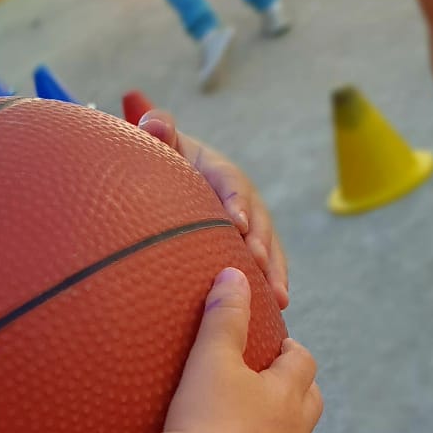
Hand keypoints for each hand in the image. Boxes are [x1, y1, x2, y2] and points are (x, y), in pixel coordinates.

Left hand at [139, 108, 288, 308]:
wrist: (173, 178)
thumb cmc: (163, 161)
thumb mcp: (160, 143)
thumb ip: (158, 130)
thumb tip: (155, 124)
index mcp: (219, 171)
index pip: (230, 183)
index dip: (235, 201)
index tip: (236, 222)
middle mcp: (242, 197)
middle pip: (258, 219)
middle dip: (259, 241)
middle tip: (256, 262)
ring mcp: (251, 224)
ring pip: (268, 246)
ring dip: (273, 271)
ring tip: (277, 297)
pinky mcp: (250, 247)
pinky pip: (266, 266)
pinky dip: (271, 285)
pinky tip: (276, 309)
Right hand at [164, 267, 321, 432]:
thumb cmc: (206, 421)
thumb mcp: (210, 360)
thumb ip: (223, 316)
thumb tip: (233, 273)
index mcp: (285, 397)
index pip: (301, 364)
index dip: (292, 354)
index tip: (281, 349)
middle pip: (311, 412)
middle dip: (300, 400)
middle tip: (278, 396)